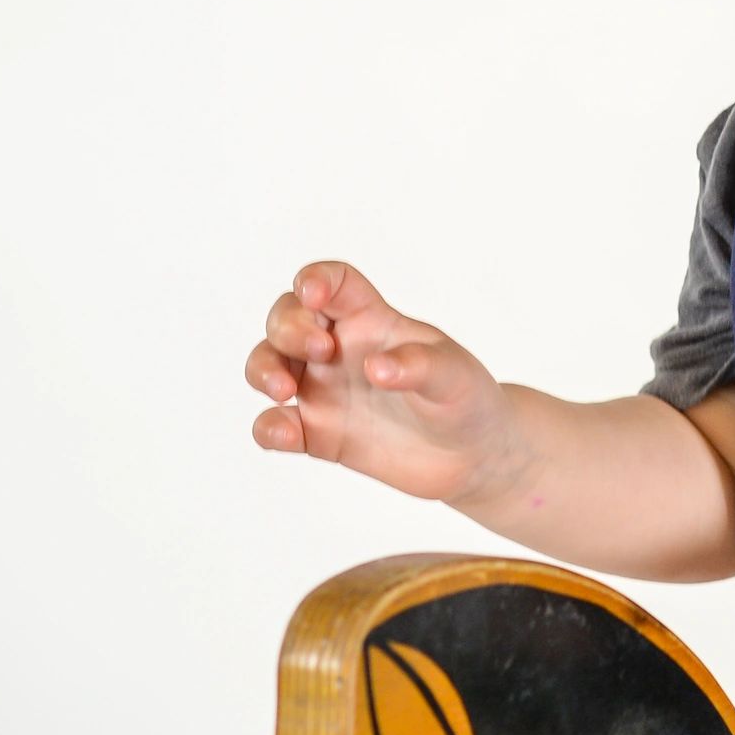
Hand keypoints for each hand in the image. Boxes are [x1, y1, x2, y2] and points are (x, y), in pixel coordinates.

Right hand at [245, 261, 522, 504]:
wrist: (472, 455)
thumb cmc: (464, 398)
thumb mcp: (454, 375)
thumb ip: (419, 365)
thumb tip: (376, 368)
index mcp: (371, 320)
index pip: (333, 282)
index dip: (315, 279)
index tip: (313, 294)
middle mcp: (338, 349)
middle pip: (287, 318)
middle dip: (287, 327)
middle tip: (319, 350)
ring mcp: (324, 391)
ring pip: (268, 365)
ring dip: (263, 369)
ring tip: (284, 390)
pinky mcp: (318, 434)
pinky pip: (276, 426)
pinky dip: (269, 427)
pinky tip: (284, 434)